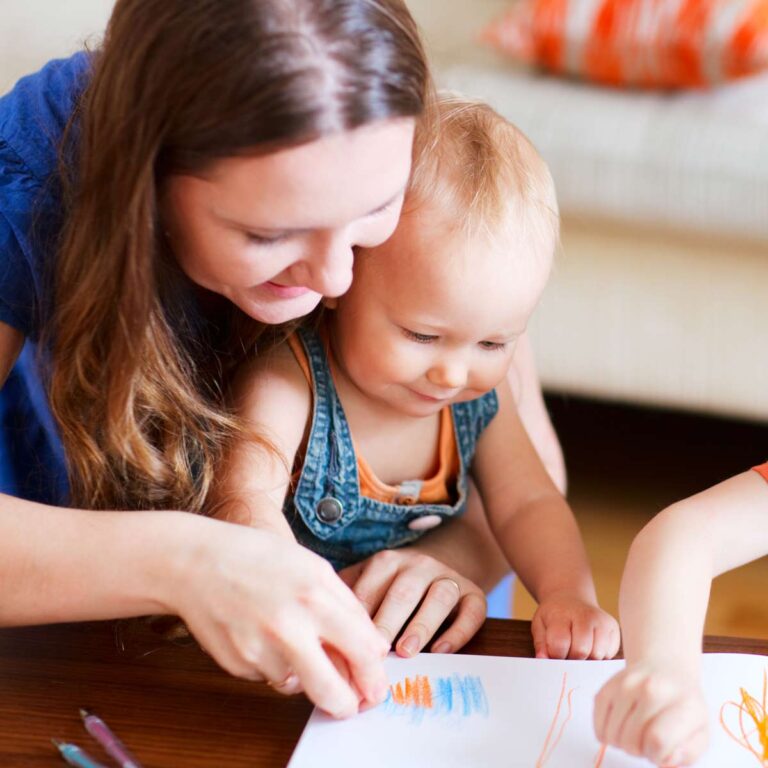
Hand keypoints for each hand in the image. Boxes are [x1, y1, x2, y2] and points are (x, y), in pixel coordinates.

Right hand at [165, 517, 389, 718]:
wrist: (196, 563)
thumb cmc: (259, 558)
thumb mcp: (314, 567)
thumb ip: (346, 607)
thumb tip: (371, 649)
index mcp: (315, 596)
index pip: (363, 650)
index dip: (374, 674)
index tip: (377, 684)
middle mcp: (289, 627)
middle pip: (333, 692)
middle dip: (349, 705)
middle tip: (354, 704)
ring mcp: (260, 650)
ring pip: (300, 685)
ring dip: (306, 673)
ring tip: (291, 637)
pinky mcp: (238, 665)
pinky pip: (270, 677)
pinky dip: (276, 665)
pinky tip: (264, 634)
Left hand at [339, 549, 486, 656]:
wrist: (442, 565)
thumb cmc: (393, 586)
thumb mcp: (368, 582)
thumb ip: (349, 600)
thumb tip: (321, 637)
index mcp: (387, 562)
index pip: (370, 589)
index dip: (357, 620)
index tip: (345, 647)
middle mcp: (418, 565)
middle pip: (403, 592)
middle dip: (387, 623)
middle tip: (375, 653)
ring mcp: (448, 577)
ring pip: (439, 597)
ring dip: (422, 625)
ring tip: (407, 651)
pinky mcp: (474, 593)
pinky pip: (471, 611)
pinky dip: (459, 631)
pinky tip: (442, 650)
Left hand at [531, 592, 619, 658]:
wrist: (571, 598)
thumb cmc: (555, 615)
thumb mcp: (540, 625)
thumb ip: (541, 643)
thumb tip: (542, 659)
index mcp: (562, 614)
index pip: (560, 644)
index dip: (555, 655)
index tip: (553, 655)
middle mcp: (586, 615)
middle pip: (581, 651)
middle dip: (572, 659)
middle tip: (566, 654)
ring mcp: (603, 621)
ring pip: (597, 655)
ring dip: (586, 660)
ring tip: (577, 649)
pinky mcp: (614, 628)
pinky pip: (609, 654)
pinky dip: (598, 657)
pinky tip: (590, 646)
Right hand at [594, 661, 707, 765]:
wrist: (666, 669)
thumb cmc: (682, 707)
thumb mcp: (700, 733)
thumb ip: (687, 752)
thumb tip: (665, 759)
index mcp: (683, 704)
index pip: (657, 740)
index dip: (655, 755)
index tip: (660, 751)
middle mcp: (653, 689)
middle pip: (631, 740)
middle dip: (639, 750)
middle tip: (648, 740)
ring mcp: (627, 684)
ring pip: (612, 734)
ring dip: (623, 743)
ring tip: (636, 732)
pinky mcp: (608, 685)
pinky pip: (598, 725)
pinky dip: (607, 734)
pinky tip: (622, 727)